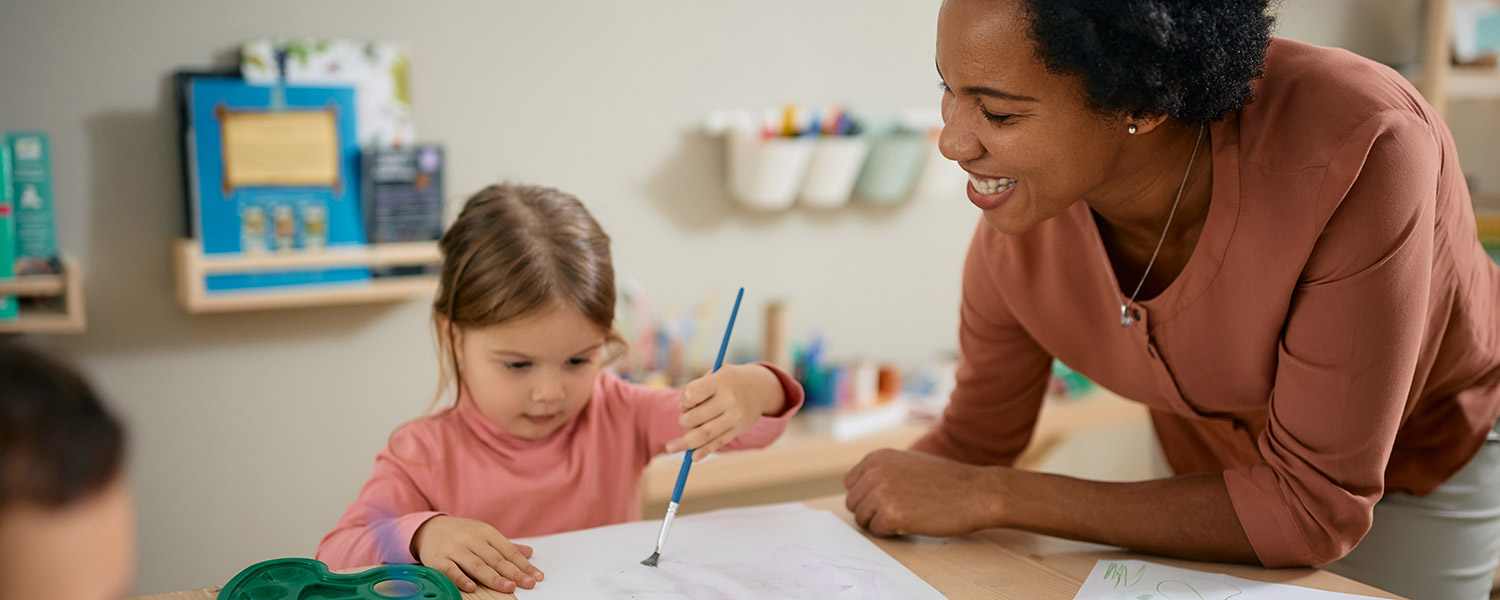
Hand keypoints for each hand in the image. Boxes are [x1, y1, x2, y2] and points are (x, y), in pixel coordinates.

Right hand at [410, 515, 542, 592]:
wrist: (428, 527)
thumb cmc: (461, 534)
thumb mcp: (484, 534)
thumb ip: (506, 546)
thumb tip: (529, 552)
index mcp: (485, 532)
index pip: (508, 550)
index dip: (523, 564)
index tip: (536, 576)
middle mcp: (471, 539)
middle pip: (495, 559)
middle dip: (513, 572)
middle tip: (528, 583)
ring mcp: (454, 549)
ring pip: (476, 565)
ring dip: (493, 577)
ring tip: (508, 587)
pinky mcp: (438, 559)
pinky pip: (450, 570)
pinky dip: (461, 579)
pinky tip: (471, 587)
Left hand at [665, 364, 783, 457]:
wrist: (760, 388)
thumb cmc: (728, 380)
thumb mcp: (714, 375)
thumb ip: (696, 391)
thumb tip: (682, 411)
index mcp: (721, 382)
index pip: (691, 395)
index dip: (684, 399)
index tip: (688, 399)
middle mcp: (729, 401)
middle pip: (695, 418)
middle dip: (683, 420)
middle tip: (686, 418)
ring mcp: (735, 418)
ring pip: (704, 434)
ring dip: (685, 443)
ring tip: (670, 447)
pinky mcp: (738, 430)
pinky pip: (718, 443)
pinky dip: (704, 451)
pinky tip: (693, 457)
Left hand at [843, 449, 1003, 536]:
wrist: (975, 493)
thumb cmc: (946, 480)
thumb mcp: (908, 463)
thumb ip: (884, 471)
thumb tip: (862, 488)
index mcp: (877, 457)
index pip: (851, 483)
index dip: (867, 496)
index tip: (886, 500)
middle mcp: (874, 472)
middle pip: (853, 503)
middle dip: (872, 512)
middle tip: (900, 511)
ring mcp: (881, 493)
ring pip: (862, 519)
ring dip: (881, 523)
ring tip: (908, 515)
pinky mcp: (890, 515)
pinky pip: (877, 532)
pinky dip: (892, 533)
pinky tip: (912, 522)